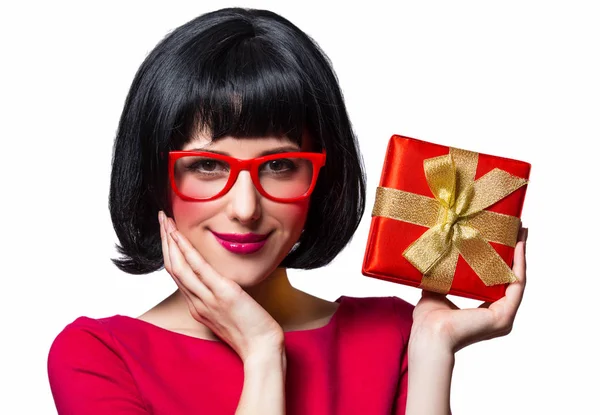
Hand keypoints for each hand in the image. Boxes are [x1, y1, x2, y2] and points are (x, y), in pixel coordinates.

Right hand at [158, 211, 284, 360]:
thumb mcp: (229, 313)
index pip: (178, 276)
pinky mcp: (222, 294)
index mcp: (198, 307)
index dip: (170, 253)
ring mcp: (207, 299)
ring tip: (165, 220)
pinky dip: (186, 251)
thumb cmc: (251, 333)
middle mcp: (197, 303)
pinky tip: (180, 236)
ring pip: (179, 267)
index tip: (167, 233)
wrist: (263, 349)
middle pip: (173, 268)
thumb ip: (220, 298)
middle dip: (165, 241)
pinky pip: (199, 270)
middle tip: (160, 219)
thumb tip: (221, 282)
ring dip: (171, 241)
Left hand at [410, 226, 527, 353]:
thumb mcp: (437, 291)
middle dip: (515, 253)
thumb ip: (443, 277)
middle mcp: (498, 315)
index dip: (503, 259)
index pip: (498, 281)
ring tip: (521, 232)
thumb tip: (438, 255)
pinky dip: (519, 264)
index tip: (504, 237)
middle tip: (517, 229)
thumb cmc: (429, 319)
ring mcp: (504, 317)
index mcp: (485, 312)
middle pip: (511, 277)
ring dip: (520, 255)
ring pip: (517, 279)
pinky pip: (516, 284)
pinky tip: (518, 246)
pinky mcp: (504, 315)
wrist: (429, 333)